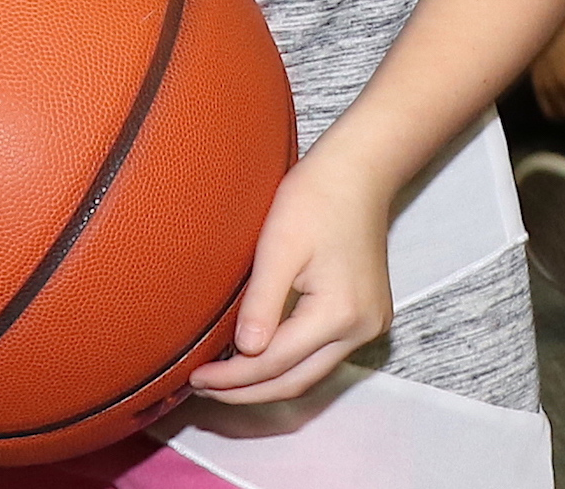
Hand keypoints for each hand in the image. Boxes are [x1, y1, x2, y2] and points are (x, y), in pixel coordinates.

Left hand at [189, 136, 392, 403]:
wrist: (358, 172)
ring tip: (226, 380)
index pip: (275, 362)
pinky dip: (289, 362)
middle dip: (248, 391)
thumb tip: (245, 352)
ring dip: (268, 381)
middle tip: (205, 389)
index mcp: (340, 314)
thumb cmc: (317, 197)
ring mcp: (368, 325)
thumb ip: (262, 302)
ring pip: (310, 374)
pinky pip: (321, 355)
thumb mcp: (280, 245)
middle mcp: (361, 329)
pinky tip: (261, 355)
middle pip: (296, 381)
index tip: (197, 378)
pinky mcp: (366, 316)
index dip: (233, 376)